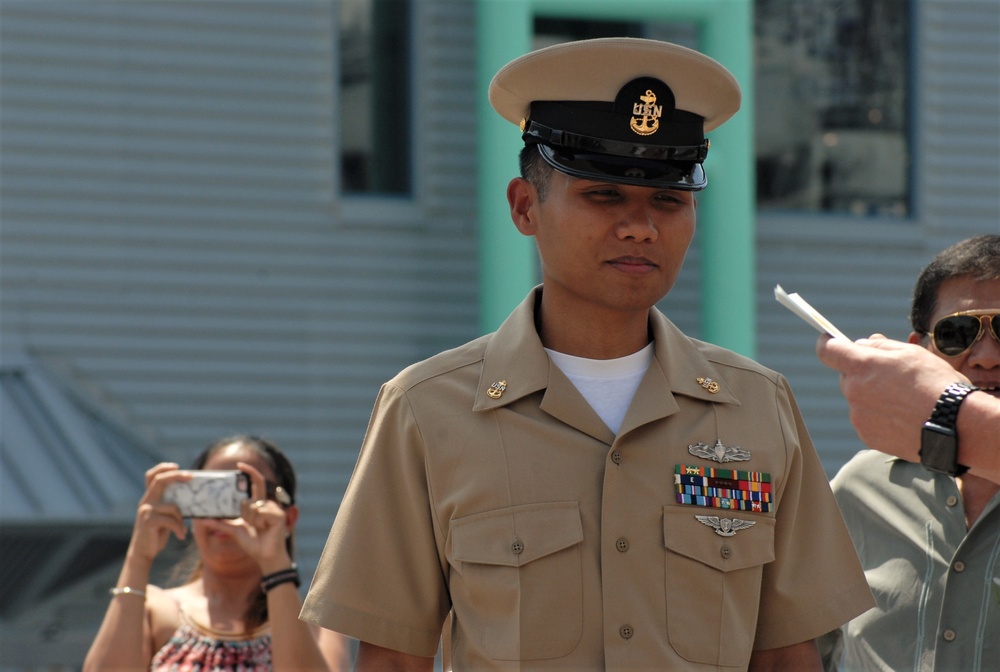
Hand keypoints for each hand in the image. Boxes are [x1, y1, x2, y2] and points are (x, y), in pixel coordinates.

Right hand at [126, 463, 190, 565]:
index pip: (151, 476)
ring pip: (173, 506)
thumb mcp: (163, 516)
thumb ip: (169, 505)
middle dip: (176, 475)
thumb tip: (190, 495)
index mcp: (150, 498)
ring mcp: (146, 510)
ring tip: (183, 530)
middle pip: (160, 480)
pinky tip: (181, 536)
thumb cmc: (156, 533)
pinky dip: (179, 528)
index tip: (176, 466)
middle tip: (191, 477)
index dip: (162, 468)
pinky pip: (171, 520)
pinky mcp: (149, 521)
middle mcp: (146, 501)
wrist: (143, 552)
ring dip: (181, 519)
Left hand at [212, 461, 294, 571]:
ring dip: (251, 521)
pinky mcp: (279, 515)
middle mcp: (268, 504)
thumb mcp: (234, 531)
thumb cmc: (253, 544)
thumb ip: (220, 523)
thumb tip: (203, 519)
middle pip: (249, 498)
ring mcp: (274, 509)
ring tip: (259, 530)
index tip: (239, 465)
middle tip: (249, 525)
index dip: (249, 472)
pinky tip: (265, 530)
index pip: (255, 483)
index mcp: (259, 505)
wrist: (265, 557)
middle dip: (244, 513)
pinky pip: (260, 513)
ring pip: (252, 507)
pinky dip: (259, 523)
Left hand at [816, 334, 969, 460]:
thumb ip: (881, 346)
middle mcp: (853, 391)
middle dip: (863, 374)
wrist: (955, 426)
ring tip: (906, 402)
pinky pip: (868, 420)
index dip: (827, 343)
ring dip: (874, 397)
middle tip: (892, 378)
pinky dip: (880, 417)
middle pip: (848, 377)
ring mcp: (858, 415)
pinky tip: (904, 418)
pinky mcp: (867, 435)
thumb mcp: (912, 353)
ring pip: (859, 400)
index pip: (828, 350)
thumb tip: (862, 344)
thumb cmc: (936, 384)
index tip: (828, 340)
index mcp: (861, 366)